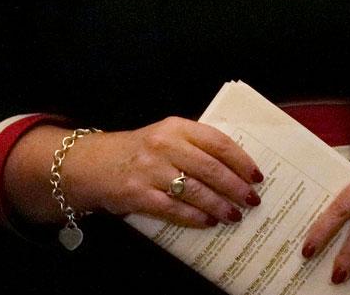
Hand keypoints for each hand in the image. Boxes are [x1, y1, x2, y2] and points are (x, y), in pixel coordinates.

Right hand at [62, 117, 262, 229]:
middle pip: (210, 168)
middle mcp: (164, 145)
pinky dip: (194, 217)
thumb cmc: (139, 151)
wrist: (92, 163)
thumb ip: (195, 146)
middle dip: (235, 186)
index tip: (257, 175)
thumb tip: (235, 168)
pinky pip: (173, 208)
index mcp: (177, 127)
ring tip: (234, 215)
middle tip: (251, 200)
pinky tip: (208, 221)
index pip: (217, 142)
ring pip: (194, 190)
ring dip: (219, 205)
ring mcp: (150, 170)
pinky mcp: (137, 194)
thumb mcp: (166, 136)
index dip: (241, 160)